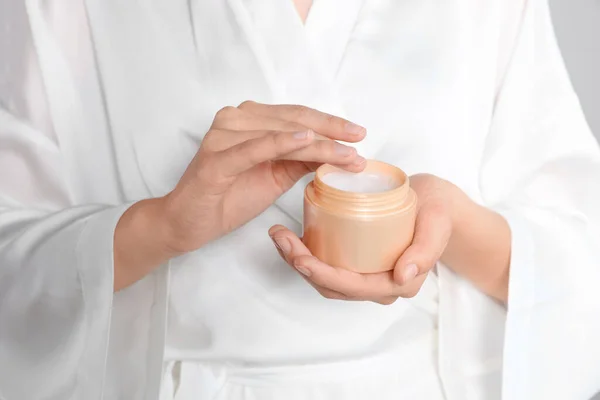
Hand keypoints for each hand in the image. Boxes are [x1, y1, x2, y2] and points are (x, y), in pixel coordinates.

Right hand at [161, 101, 366, 253]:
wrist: (188, 222)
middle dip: (330, 131)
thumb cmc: (228, 197)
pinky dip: (281, 143)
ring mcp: (222, 137)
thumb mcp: (273, 176)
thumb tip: (335, 152)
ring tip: (347, 153)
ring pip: (280, 133)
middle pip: (292, 120)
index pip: (296, 116)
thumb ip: (298, 160)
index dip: (329, 123)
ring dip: (318, 143)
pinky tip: (307, 141)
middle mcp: (234, 120)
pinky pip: (255, 147)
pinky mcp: (216, 159)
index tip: (357, 133)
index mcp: (247, 120)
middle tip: (359, 140)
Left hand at [269, 174, 453, 304]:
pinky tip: (292, 237)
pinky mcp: (358, 263)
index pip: (352, 286)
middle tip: (280, 237)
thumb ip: (425, 250)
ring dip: (298, 261)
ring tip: (279, 236)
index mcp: (398, 283)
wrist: (437, 204)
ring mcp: (367, 276)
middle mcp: (380, 286)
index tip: (299, 256)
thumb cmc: (437, 211)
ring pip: (326, 279)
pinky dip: (307, 255)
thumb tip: (403, 276)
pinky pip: (329, 266)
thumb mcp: (436, 223)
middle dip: (301, 265)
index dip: (322, 275)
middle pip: (332, 286)